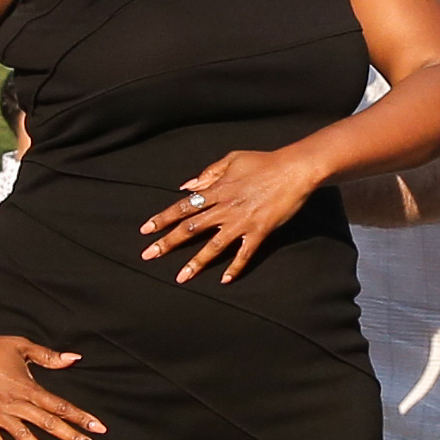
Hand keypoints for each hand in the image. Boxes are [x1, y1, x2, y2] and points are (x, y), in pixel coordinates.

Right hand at [0, 327, 102, 439]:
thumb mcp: (23, 346)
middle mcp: (16, 404)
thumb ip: (49, 356)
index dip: (81, 417)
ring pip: (25, 438)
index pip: (61, 406)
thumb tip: (74, 358)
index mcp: (28, 387)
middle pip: (49, 425)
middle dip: (74, 438)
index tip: (99, 428)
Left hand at [140, 146, 321, 283]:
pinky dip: (235, 268)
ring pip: (213, 246)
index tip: (145, 230)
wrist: (294, 169)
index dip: (162, 219)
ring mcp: (241, 222)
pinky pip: (244, 254)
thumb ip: (208, 174)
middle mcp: (224, 208)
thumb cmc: (264, 162)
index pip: (182, 207)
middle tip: (148, 256)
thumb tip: (186, 186)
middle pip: (190, 229)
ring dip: (195, 263)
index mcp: (216, 190)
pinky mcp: (259, 232)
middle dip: (167, 243)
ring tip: (180, 278)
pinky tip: (225, 280)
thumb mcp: (232, 159)